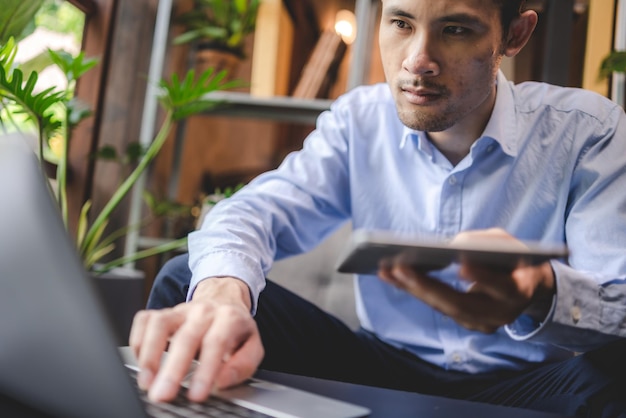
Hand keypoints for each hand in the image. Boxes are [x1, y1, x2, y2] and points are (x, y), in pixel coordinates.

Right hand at [129, 277, 263, 402]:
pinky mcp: (163, 312)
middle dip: (173, 370)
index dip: (205, 370)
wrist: (224, 300)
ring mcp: (180, 309)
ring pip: (160, 324)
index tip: (196, 395)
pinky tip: (142, 363)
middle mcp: (203, 311)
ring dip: (150, 355)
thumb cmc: (236, 330)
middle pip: (186, 337)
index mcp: (229, 318)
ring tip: (147, 382)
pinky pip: (144, 320)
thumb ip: (243, 365)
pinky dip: (139, 342)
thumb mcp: (252, 346)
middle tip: (163, 395)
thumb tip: (222, 381)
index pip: (216, 342)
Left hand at [378, 229, 555, 332]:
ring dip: (413, 289)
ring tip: (387, 270)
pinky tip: (392, 276)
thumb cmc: (515, 257)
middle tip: (400, 266)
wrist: (527, 286)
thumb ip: (486, 242)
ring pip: (445, 309)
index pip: (501, 287)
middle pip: (462, 304)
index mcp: (520, 291)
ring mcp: (482, 323)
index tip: (462, 264)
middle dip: (428, 286)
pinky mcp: (465, 321)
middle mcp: (501, 314)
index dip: (482, 277)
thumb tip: (454, 245)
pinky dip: (415, 290)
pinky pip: (438, 306)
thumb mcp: (508, 243)